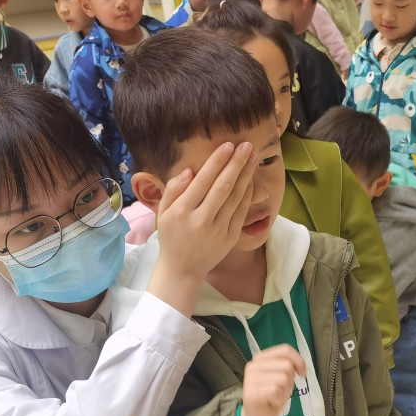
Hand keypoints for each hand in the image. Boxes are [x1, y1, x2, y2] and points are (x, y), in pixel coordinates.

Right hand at [147, 141, 255, 312]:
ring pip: (235, 198)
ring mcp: (218, 230)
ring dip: (246, 175)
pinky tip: (250, 178)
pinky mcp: (230, 237)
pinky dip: (247, 194)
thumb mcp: (163, 213)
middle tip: (246, 145)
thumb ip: (173, 190)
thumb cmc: (171, 236)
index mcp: (182, 212)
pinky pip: (241, 211)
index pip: (203, 182)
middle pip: (223, 187)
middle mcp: (201, 221)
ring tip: (252, 157)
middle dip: (236, 164)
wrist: (183, 269)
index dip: (217, 162)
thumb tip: (189, 171)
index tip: (228, 145)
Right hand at [240, 345, 305, 415]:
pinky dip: (279, 399)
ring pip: (283, 378)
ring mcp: (251, 379)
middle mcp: (253, 366)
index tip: (302, 373)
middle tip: (280, 391)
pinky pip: (276, 390)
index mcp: (260, 359)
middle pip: (287, 365)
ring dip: (284, 391)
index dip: (298, 360)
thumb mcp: (280, 377)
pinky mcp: (252, 393)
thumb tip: (299, 365)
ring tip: (275, 397)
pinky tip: (271, 402)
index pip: (285, 350)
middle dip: (290, 381)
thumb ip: (287, 366)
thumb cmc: (270, 397)